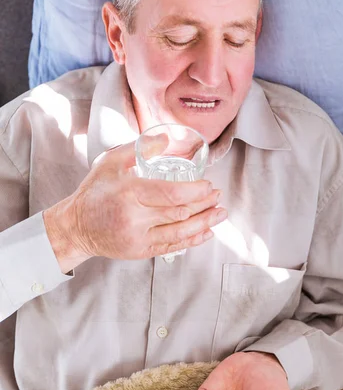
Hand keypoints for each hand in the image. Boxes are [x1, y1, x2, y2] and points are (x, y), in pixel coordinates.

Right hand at [44, 140, 226, 270]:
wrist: (76, 227)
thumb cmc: (94, 192)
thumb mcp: (111, 162)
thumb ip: (139, 149)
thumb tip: (166, 138)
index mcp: (129, 193)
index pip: (170, 194)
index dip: (194, 192)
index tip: (208, 185)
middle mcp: (134, 218)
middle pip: (179, 213)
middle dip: (204, 204)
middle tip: (218, 195)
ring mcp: (138, 238)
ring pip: (180, 232)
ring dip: (204, 222)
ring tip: (220, 213)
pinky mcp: (140, 251)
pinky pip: (172, 247)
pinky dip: (192, 240)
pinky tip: (206, 232)